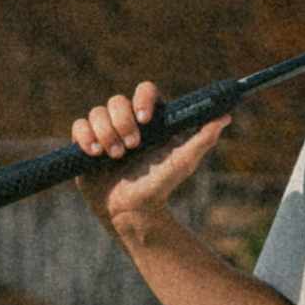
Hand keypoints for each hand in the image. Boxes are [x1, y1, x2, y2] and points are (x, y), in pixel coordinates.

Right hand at [71, 81, 230, 232]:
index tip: (146, 119)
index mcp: (152, 119)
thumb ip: (203, 139)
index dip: (143, 99)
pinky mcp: (87, 142)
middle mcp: (128, 120)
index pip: (146, 91)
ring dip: (105, 133)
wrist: (131, 212)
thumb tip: (225, 117)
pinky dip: (85, 137)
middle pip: (117, 100)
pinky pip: (79, 126)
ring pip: (97, 112)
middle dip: (122, 122)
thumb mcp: (183, 163)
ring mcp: (106, 130)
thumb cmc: (160, 187)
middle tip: (131, 147)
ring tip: (114, 157)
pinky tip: (94, 154)